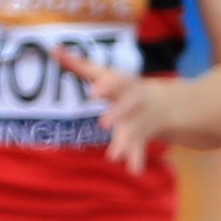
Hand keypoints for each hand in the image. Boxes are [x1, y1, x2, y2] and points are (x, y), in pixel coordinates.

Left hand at [57, 44, 169, 171]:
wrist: (167, 103)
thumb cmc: (124, 87)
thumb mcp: (106, 74)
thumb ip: (79, 65)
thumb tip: (52, 49)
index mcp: (125, 84)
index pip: (116, 82)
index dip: (105, 86)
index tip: (92, 93)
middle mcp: (136, 101)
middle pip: (128, 106)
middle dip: (116, 114)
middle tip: (102, 124)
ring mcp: (142, 119)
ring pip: (134, 131)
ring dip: (124, 143)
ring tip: (113, 158)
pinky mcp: (144, 137)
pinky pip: (141, 149)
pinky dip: (136, 159)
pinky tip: (133, 171)